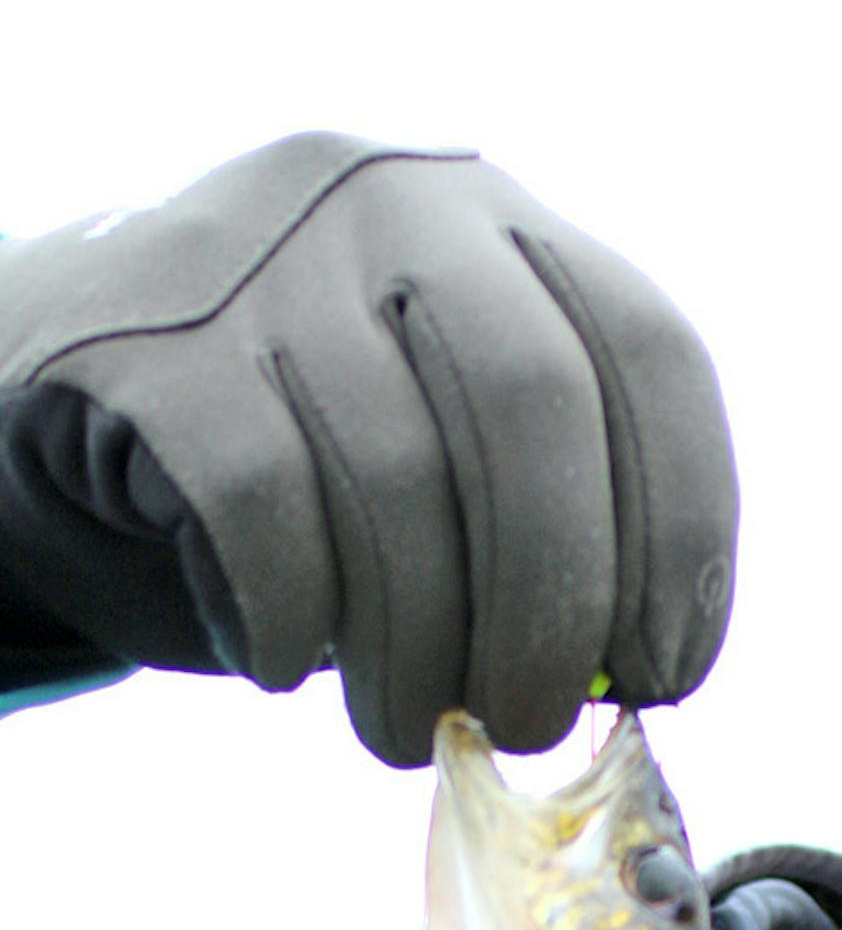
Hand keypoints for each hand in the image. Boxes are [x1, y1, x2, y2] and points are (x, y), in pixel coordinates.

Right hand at [0, 135, 737, 762]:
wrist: (70, 380)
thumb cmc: (310, 443)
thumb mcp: (445, 424)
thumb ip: (546, 505)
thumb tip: (627, 668)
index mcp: (509, 222)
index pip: (650, 353)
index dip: (684, 530)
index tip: (666, 668)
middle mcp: (399, 201)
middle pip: (533, 405)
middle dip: (552, 602)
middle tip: (532, 724)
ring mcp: (269, 254)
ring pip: (395, 475)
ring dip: (418, 647)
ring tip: (407, 727)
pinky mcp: (151, 340)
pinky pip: (262, 507)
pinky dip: (298, 617)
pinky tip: (291, 661)